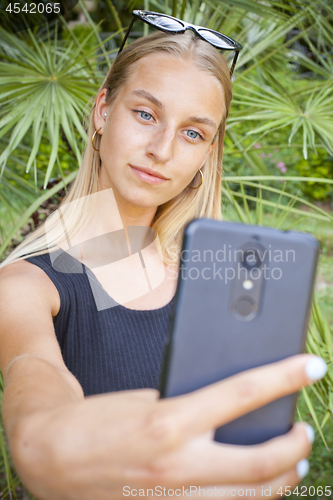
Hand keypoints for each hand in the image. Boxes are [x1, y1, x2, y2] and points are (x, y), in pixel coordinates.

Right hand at [14, 354, 323, 499]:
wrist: (52, 456)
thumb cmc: (98, 419)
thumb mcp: (148, 399)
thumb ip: (192, 408)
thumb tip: (235, 410)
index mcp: (171, 421)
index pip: (243, 393)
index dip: (283, 376)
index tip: (311, 367)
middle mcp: (179, 465)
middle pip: (263, 461)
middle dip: (296, 444)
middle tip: (304, 428)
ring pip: (252, 498)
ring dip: (282, 478)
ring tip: (292, 460)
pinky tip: (255, 488)